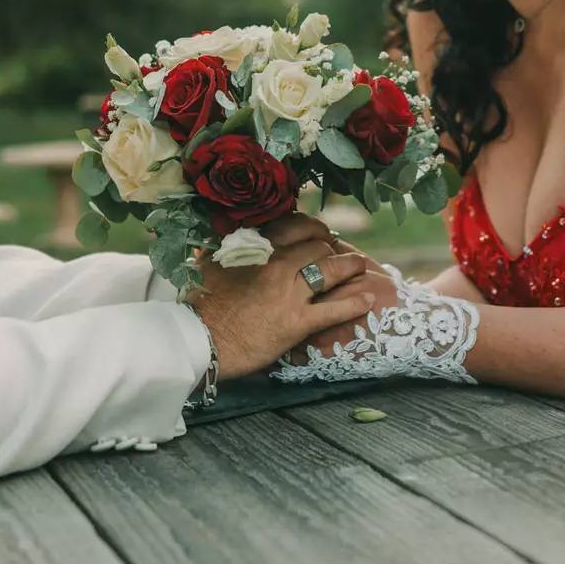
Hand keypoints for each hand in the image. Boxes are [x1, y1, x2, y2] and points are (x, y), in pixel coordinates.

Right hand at [187, 213, 378, 378]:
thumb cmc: (197, 302)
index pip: (295, 226)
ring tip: (361, 266)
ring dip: (350, 266)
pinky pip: (334, 309)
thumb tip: (227, 232)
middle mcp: (276, 263)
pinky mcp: (297, 321)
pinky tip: (368, 299)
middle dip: (332, 248)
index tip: (319, 233)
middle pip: (317, 246)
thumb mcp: (208, 262)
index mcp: (256, 247)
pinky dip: (354, 303)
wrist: (196, 338)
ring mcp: (289, 292)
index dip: (313, 228)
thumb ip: (224, 245)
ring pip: (330, 271)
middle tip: (339, 252)